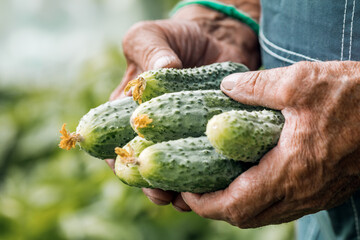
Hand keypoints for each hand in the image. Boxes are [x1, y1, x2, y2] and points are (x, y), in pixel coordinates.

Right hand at [107, 4, 259, 210]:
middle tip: (162, 196)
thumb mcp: (152, 36)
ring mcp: (182, 138)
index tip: (130, 168)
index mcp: (130, 113)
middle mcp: (155, 132)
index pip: (115, 144)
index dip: (118, 160)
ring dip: (178, 191)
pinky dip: (206, 180)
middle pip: (147, 167)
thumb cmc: (177, 38)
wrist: (216, 40)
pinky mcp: (210, 140)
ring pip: (176, 174)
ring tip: (187, 199)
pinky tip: (212, 187)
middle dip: (151, 186)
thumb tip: (163, 70)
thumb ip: (149, 49)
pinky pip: (206, 165)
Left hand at [182, 61, 359, 227]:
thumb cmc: (356, 97)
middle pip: (245, 217)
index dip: (204, 203)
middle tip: (195, 187)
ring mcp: (314, 195)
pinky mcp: (323, 190)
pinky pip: (282, 205)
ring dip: (236, 204)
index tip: (185, 190)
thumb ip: (257, 86)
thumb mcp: (301, 82)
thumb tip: (226, 87)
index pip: (234, 204)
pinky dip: (258, 198)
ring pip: (264, 214)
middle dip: (214, 207)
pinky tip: (251, 176)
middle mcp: (301, 192)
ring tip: (216, 183)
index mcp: (290, 171)